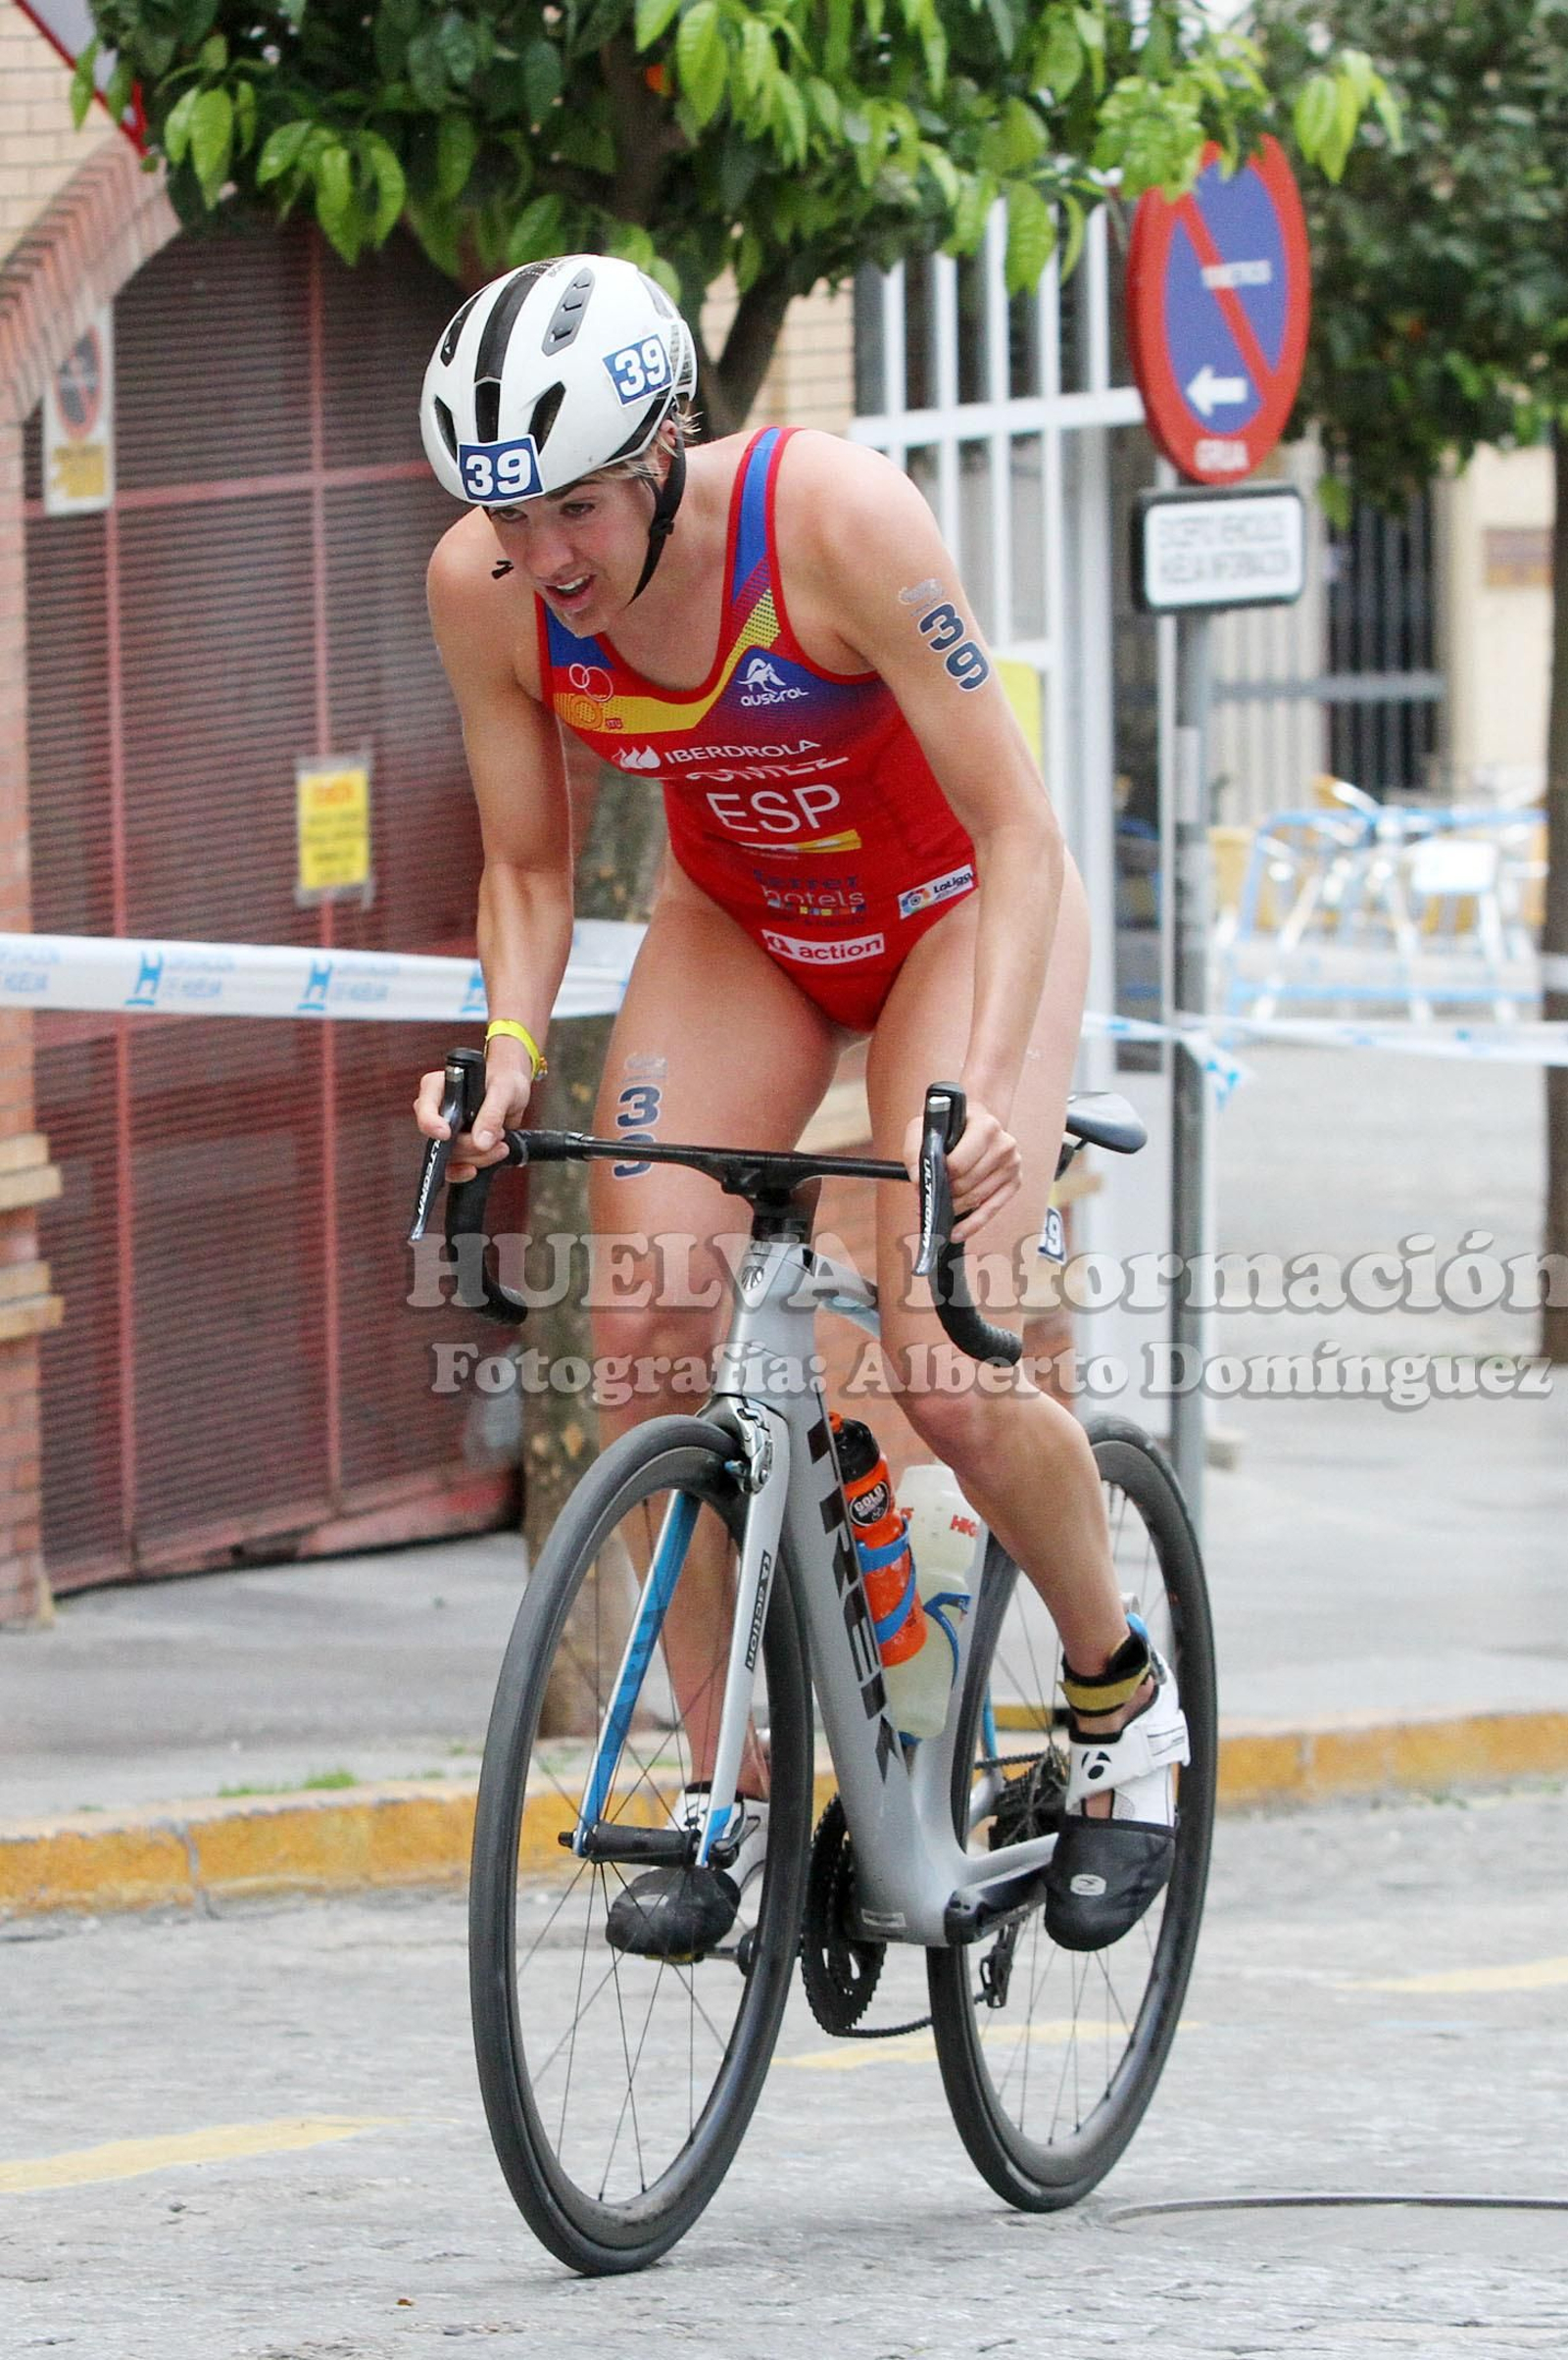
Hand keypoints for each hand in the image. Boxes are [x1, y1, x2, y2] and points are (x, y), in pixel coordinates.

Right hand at [413, 1043, 535, 1182]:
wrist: (512, 1093)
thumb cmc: (504, 1081)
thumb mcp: (503, 1091)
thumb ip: (492, 1114)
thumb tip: (481, 1142)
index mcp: (437, 1087)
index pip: (424, 1107)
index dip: (431, 1124)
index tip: (447, 1134)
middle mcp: (436, 1110)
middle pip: (439, 1140)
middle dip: (469, 1145)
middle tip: (497, 1137)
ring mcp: (445, 1131)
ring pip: (450, 1157)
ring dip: (478, 1157)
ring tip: (502, 1144)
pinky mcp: (456, 1147)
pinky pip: (454, 1167)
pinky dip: (472, 1167)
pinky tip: (491, 1159)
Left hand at [902, 1095, 1021, 1243]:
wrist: (974, 1121)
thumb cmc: (951, 1126)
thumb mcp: (926, 1127)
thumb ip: (916, 1151)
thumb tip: (920, 1181)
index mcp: (986, 1126)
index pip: (958, 1165)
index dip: (938, 1177)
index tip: (925, 1182)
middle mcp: (1004, 1145)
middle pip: (967, 1185)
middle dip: (944, 1195)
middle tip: (929, 1198)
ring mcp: (1012, 1165)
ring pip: (977, 1199)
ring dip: (954, 1209)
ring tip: (939, 1209)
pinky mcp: (1014, 1182)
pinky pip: (991, 1211)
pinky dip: (972, 1225)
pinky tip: (956, 1232)